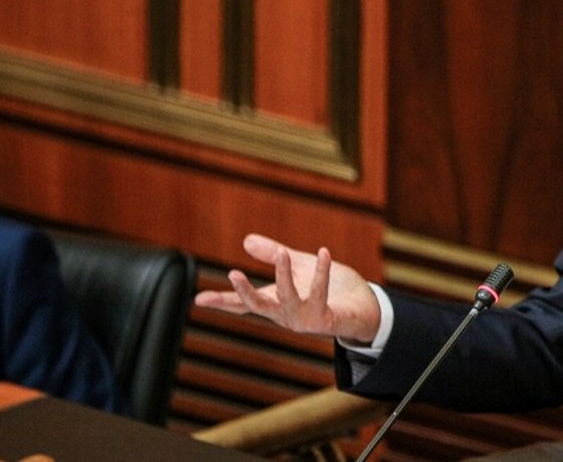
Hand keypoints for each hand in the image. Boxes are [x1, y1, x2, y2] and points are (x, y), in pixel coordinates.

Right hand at [193, 234, 380, 342]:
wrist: (365, 307)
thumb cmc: (332, 289)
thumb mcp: (300, 267)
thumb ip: (273, 255)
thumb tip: (245, 241)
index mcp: (276, 303)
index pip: (244, 303)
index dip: (221, 301)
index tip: (197, 300)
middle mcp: (286, 316)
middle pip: (259, 306)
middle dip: (245, 292)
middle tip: (233, 273)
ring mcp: (304, 321)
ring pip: (288, 299)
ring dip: (285, 275)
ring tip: (284, 253)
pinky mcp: (325, 320)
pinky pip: (320, 294)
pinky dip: (321, 273)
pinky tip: (323, 253)